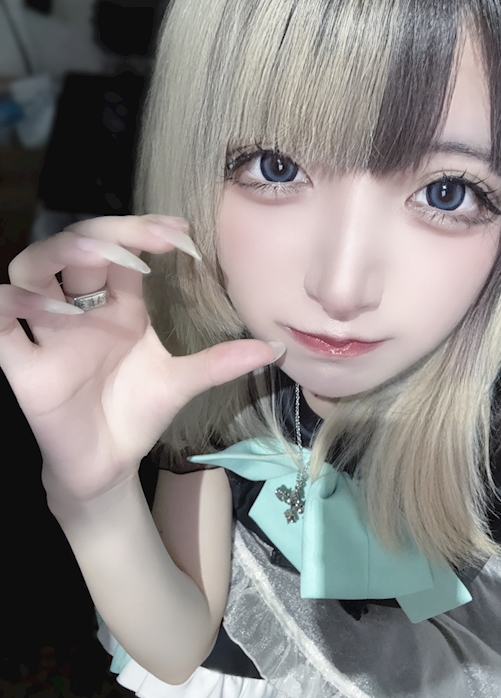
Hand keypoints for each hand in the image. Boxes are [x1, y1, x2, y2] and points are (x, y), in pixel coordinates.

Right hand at [0, 215, 280, 503]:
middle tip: (147, 240)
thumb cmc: (138, 414)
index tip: (181, 233)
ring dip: (57, 257)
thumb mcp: (183, 383)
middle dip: (106, 233)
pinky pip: (0, 325)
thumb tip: (276, 347)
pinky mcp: (24, 365)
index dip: (144, 232)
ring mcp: (49, 334)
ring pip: (30, 271)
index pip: (122, 250)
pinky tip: (47, 306)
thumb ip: (222, 361)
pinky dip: (10, 304)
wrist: (108, 465)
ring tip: (98, 263)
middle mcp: (81, 310)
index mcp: (119, 306)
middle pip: (74, 247)